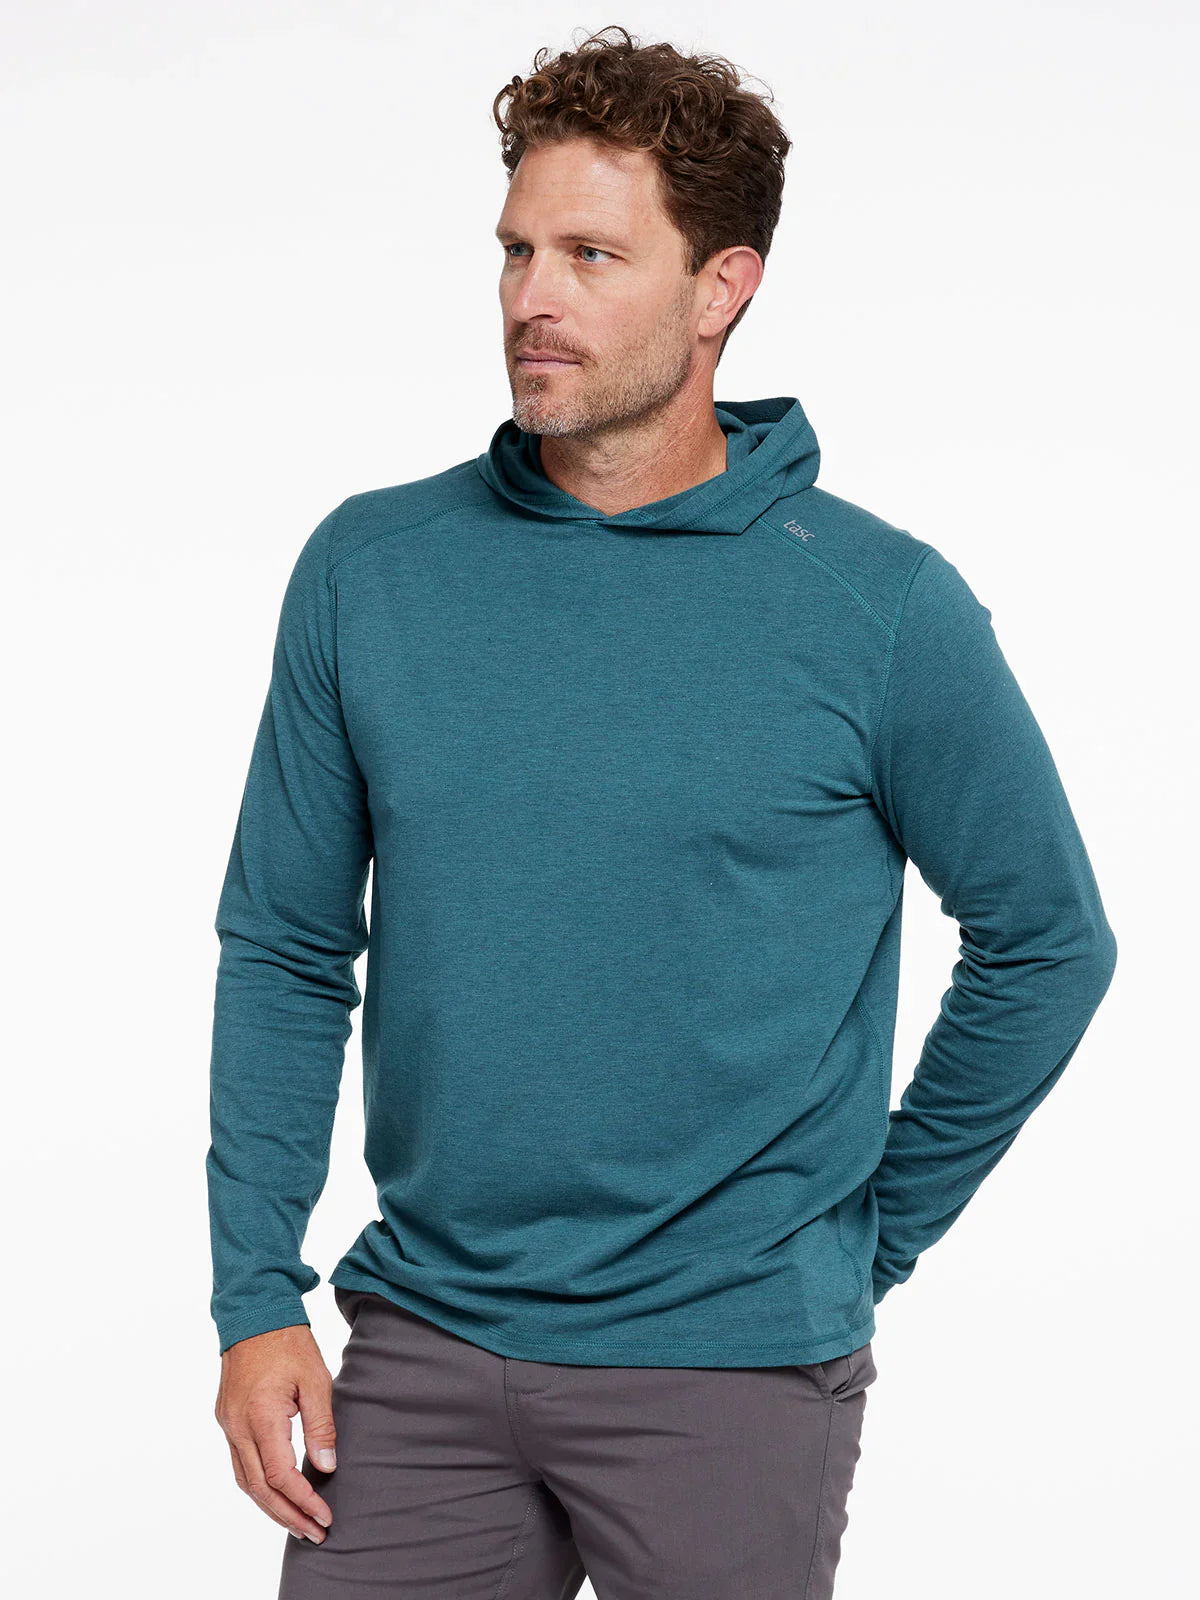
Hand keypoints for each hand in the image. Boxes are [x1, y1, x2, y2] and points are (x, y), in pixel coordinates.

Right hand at [215, 1323, 337, 1542]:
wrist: (254, 1312)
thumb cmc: (288, 1342)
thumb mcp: (315, 1379)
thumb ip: (321, 1426)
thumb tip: (326, 1467)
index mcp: (260, 1417)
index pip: (280, 1476)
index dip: (303, 1501)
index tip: (325, 1515)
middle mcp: (237, 1426)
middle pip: (259, 1489)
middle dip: (288, 1515)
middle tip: (315, 1532)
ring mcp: (228, 1424)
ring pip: (245, 1481)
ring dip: (271, 1506)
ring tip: (298, 1522)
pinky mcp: (226, 1419)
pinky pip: (239, 1464)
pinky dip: (258, 1485)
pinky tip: (276, 1492)